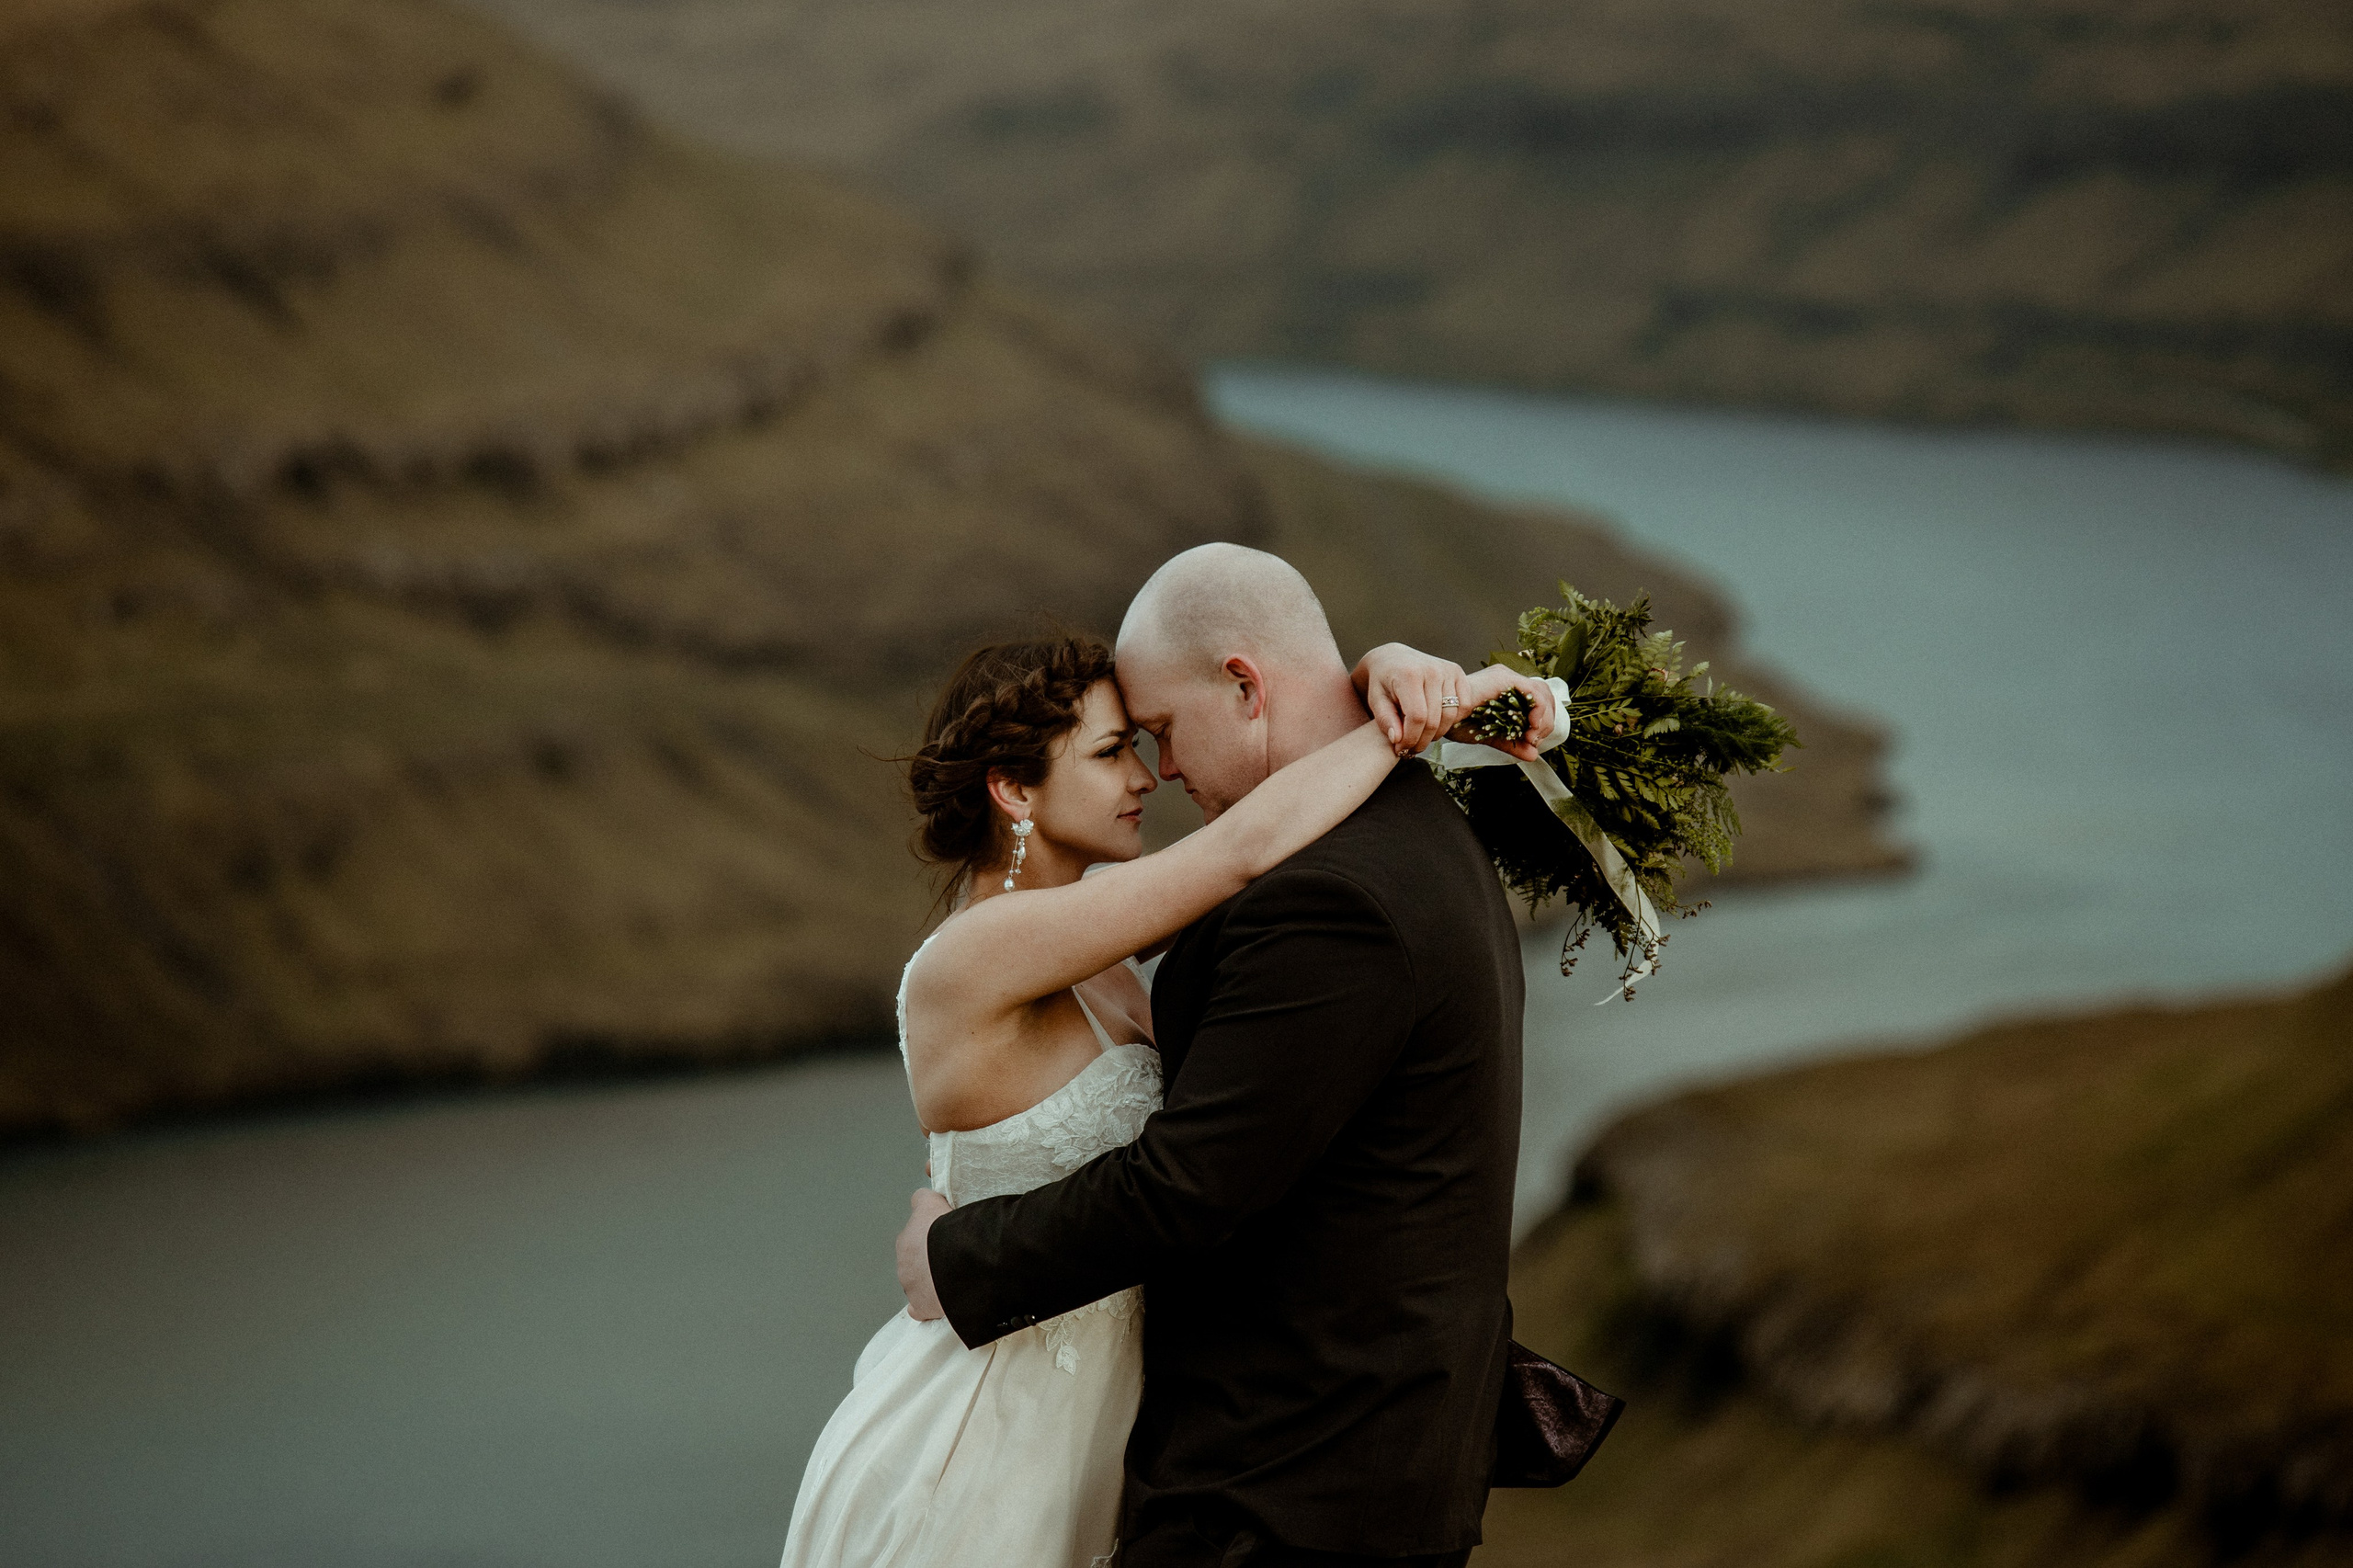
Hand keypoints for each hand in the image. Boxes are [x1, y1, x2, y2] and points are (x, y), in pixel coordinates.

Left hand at [897, 1188, 950, 1319]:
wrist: (961, 1265)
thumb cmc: (957, 1232)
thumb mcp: (940, 1201)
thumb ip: (931, 1192)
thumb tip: (925, 1167)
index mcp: (910, 1230)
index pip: (917, 1220)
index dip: (933, 1222)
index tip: (945, 1225)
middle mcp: (905, 1255)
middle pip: (917, 1251)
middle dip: (931, 1251)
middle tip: (955, 1252)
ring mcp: (910, 1282)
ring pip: (917, 1277)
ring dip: (931, 1277)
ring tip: (955, 1275)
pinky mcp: (920, 1305)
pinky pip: (919, 1307)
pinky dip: (927, 1306)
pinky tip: (939, 1302)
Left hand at [1352, 642, 1470, 755]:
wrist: (1394, 658)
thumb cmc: (1382, 682)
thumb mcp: (1376, 700)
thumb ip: (1385, 720)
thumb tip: (1398, 740)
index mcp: (1409, 675)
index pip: (1417, 717)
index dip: (1410, 738)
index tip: (1401, 748)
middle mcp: (1432, 670)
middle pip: (1434, 719)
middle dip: (1422, 740)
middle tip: (1411, 748)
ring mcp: (1447, 670)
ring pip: (1450, 715)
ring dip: (1437, 733)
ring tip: (1422, 737)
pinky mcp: (1458, 672)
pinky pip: (1464, 705)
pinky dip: (1453, 720)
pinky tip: (1437, 723)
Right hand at [1447, 664, 1556, 762]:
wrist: (1443, 718)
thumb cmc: (1458, 722)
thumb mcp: (1493, 736)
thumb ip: (1513, 744)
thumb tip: (1532, 755)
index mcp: (1506, 690)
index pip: (1537, 701)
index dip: (1543, 722)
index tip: (1532, 740)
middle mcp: (1509, 680)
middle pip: (1544, 695)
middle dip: (1547, 721)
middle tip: (1534, 739)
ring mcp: (1507, 677)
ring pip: (1542, 692)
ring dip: (1544, 718)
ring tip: (1531, 735)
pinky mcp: (1505, 678)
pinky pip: (1533, 692)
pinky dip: (1538, 710)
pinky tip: (1530, 725)